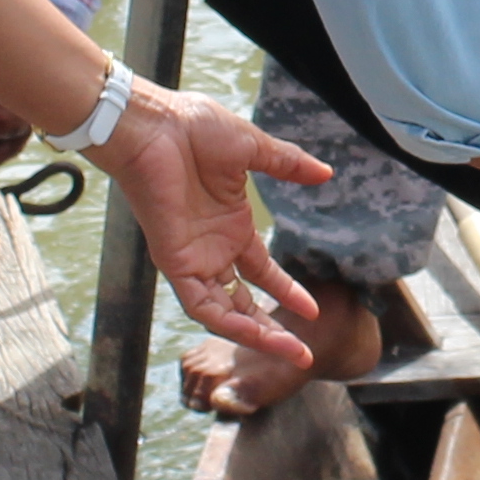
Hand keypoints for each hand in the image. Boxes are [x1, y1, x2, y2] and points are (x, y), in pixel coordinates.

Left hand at [89, 81, 331, 368]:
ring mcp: (192, 257)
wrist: (154, 125)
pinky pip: (199, 303)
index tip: (311, 311)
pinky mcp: (173, 261)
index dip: (285, 291)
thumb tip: (325, 173)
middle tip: (301, 353)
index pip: (261, 271)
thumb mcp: (253, 149)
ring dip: (254, 334)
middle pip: (243, 301)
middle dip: (271, 329)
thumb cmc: (193, 128)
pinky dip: (225, 321)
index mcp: (230, 226)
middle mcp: (211, 248)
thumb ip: (288, 165)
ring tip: (288, 351)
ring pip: (223, 311)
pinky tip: (251, 334)